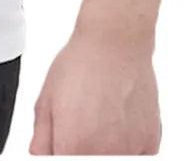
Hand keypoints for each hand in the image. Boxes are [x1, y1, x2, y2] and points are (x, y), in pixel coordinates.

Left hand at [30, 27, 160, 154]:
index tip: (60, 145)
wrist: (115, 42)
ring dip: (103, 149)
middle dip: (79, 149)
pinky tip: (117, 120)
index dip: (60, 153)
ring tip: (98, 119)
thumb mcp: (46, 99)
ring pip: (112, 159)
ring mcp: (131, 151)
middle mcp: (105, 154)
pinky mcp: (151, 143)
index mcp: (73, 146)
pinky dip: (125, 146)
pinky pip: (135, 156)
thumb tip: (40, 156)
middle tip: (79, 125)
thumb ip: (42, 138)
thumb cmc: (80, 64)